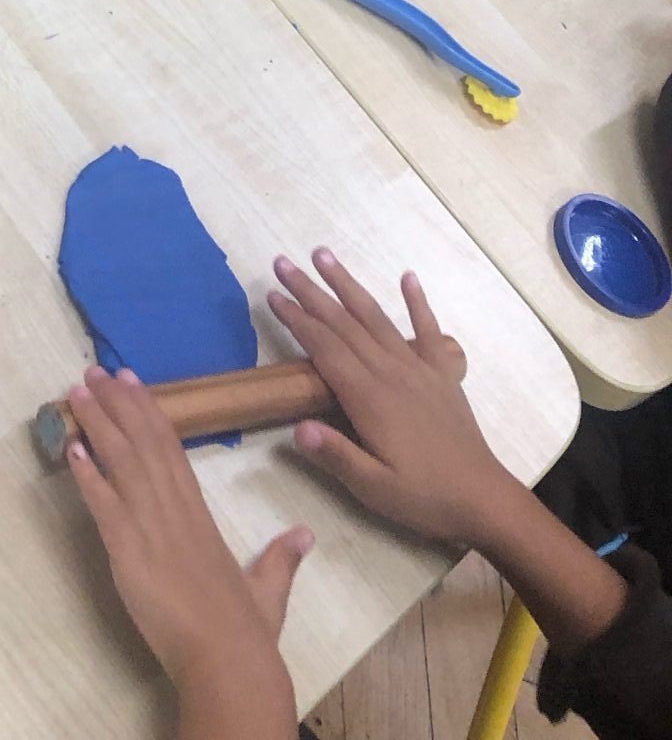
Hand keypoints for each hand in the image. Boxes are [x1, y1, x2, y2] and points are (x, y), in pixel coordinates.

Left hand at [68, 365, 310, 710]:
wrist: (228, 660)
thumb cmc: (246, 631)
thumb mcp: (269, 589)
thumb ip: (281, 559)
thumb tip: (305, 534)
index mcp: (201, 514)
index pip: (171, 449)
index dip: (149, 412)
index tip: (131, 381)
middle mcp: (174, 510)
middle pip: (142, 442)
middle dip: (117, 403)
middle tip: (93, 370)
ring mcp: (150, 526)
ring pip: (120, 461)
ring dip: (96, 423)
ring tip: (77, 391)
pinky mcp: (128, 550)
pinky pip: (102, 502)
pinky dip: (86, 473)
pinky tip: (71, 448)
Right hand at [270, 252, 510, 546]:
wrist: (483, 499)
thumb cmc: (424, 496)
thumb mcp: (375, 489)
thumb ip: (337, 456)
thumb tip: (297, 428)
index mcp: (369, 398)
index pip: (325, 348)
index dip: (297, 320)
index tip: (272, 295)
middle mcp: (391, 372)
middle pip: (344, 324)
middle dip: (311, 291)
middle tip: (282, 262)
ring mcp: (418, 369)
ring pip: (377, 318)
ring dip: (348, 285)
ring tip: (324, 255)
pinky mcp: (442, 374)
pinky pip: (429, 331)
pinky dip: (418, 302)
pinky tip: (408, 276)